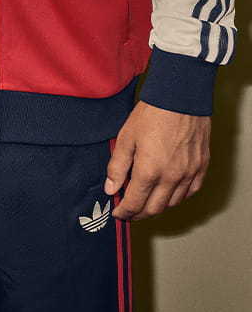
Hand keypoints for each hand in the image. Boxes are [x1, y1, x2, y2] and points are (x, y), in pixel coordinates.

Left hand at [104, 100, 210, 220]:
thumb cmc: (152, 114)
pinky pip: (190, 192)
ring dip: (158, 207)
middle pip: (154, 209)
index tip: (118, 213)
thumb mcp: (125, 138)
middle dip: (139, 214)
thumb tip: (111, 189)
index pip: (135, 204)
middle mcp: (171, 177)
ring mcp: (189, 173)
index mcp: (149, 171)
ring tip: (146, 201)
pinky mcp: (201, 166)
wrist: (180, 97)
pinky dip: (178, 197)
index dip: (124, 213)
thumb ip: (117, 167)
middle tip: (130, 211)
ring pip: (173, 203)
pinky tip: (168, 192)